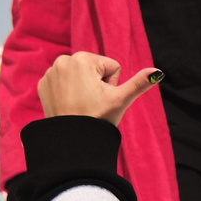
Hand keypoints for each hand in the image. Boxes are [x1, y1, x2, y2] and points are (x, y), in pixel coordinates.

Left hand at [40, 51, 161, 123]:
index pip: (111, 67)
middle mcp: (63, 60)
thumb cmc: (96, 119)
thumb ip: (139, 83)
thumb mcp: (121, 100)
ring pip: (80, 76)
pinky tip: (68, 105)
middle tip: (91, 104)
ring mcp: (51, 72)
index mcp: (83, 58)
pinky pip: (64, 83)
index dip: (112, 85)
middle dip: (96, 85)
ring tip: (80, 105)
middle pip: (94, 69)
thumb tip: (158, 72)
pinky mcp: (43, 84)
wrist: (71, 142)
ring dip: (83, 88)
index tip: (101, 99)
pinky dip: (68, 93)